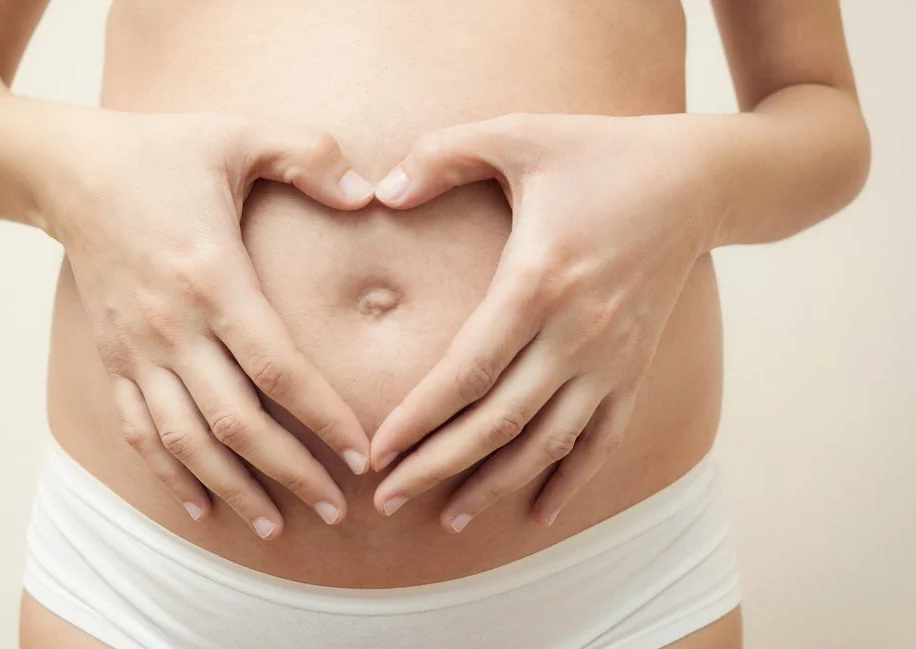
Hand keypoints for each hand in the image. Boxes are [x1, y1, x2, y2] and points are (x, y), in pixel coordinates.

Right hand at [46, 111, 375, 538]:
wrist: (63, 169)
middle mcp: (172, 328)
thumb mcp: (239, 134)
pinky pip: (139, 430)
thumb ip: (311, 156)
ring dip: (234, 488)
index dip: (323, 417)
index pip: (278, 368)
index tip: (364, 455)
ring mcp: (137, 350)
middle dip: (290, 473)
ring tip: (277, 527)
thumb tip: (370, 194)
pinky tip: (200, 505)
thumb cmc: (159, 151)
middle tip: (337, 512)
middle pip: (238, 422)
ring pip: (187, 441)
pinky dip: (170, 473)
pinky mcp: (113, 358)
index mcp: (212, 278)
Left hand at [368, 113, 717, 531]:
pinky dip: (569, 482)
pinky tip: (537, 515)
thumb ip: (442, 155)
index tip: (377, 452)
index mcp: (538, 281)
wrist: (698, 180)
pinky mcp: (635, 369)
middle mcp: (576, 333)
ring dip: (495, 485)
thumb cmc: (600, 152)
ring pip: (547, 444)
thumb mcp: (518, 133)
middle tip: (387, 499)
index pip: (467, 372)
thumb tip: (382, 192)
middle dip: (438, 465)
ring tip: (447, 519)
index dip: (419, 418)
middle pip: (499, 422)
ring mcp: (611, 359)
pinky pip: (601, 441)